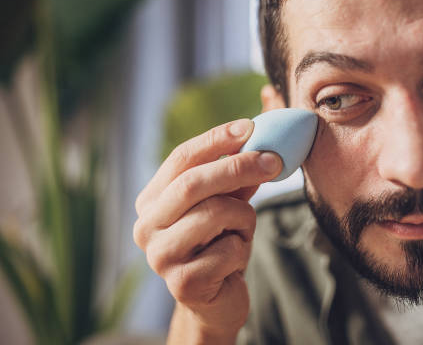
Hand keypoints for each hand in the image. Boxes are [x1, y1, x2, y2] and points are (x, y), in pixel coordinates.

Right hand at [133, 119, 281, 341]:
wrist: (216, 299)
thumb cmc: (218, 244)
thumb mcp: (226, 204)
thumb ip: (234, 175)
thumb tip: (258, 137)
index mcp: (151, 200)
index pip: (181, 159)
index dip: (216, 140)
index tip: (250, 127)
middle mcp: (146, 226)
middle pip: (192, 183)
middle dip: (238, 167)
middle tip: (273, 161)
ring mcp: (159, 257)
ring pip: (215, 213)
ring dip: (244, 217)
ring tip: (242, 230)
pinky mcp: (182, 283)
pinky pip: (229, 250)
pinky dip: (242, 249)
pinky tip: (233, 261)